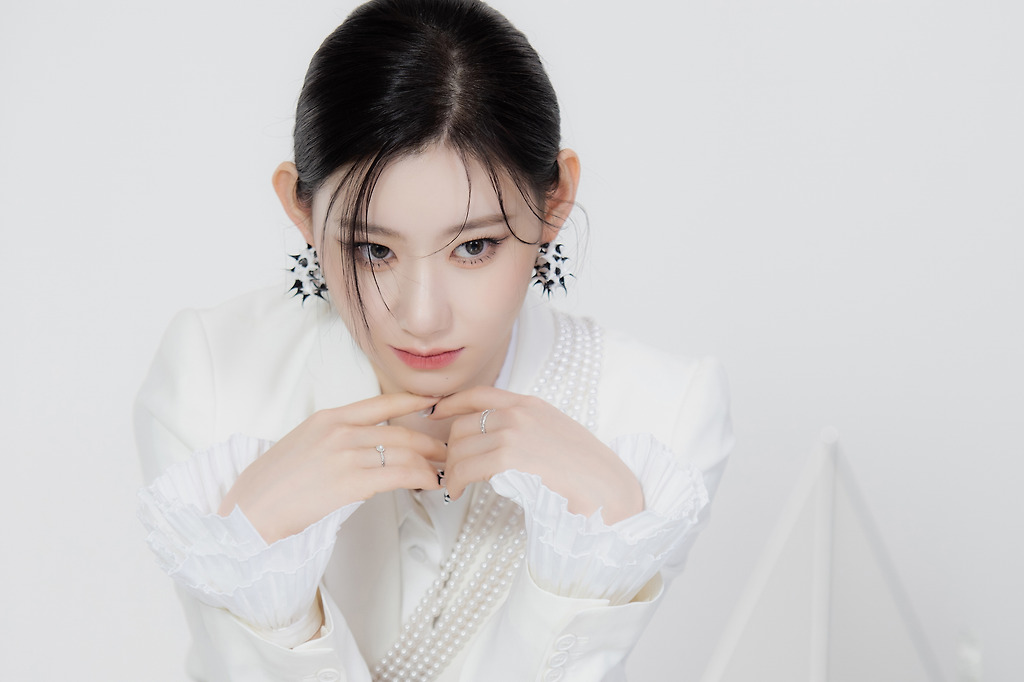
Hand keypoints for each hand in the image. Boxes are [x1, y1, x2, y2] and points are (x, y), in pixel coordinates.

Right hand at [219, 393, 444, 542]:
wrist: (252, 509)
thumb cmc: (272, 484)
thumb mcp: (303, 444)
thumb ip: (335, 439)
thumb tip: (363, 450)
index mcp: (329, 418)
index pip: (381, 404)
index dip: (411, 403)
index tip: (431, 404)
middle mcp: (340, 431)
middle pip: (399, 432)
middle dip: (428, 443)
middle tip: (444, 451)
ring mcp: (346, 455)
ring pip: (403, 454)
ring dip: (429, 464)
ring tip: (442, 472)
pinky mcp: (351, 481)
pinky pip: (398, 475)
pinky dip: (420, 478)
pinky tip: (429, 484)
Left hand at [431, 387, 643, 523]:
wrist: (609, 491)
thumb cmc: (588, 472)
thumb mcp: (556, 435)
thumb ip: (527, 429)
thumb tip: (496, 440)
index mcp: (532, 404)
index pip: (480, 394)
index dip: (451, 403)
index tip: (435, 413)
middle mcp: (520, 413)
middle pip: (463, 424)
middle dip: (450, 448)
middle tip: (450, 469)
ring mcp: (514, 433)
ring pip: (460, 447)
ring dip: (451, 469)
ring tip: (454, 485)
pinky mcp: (509, 458)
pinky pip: (465, 467)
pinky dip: (455, 481)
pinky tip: (458, 492)